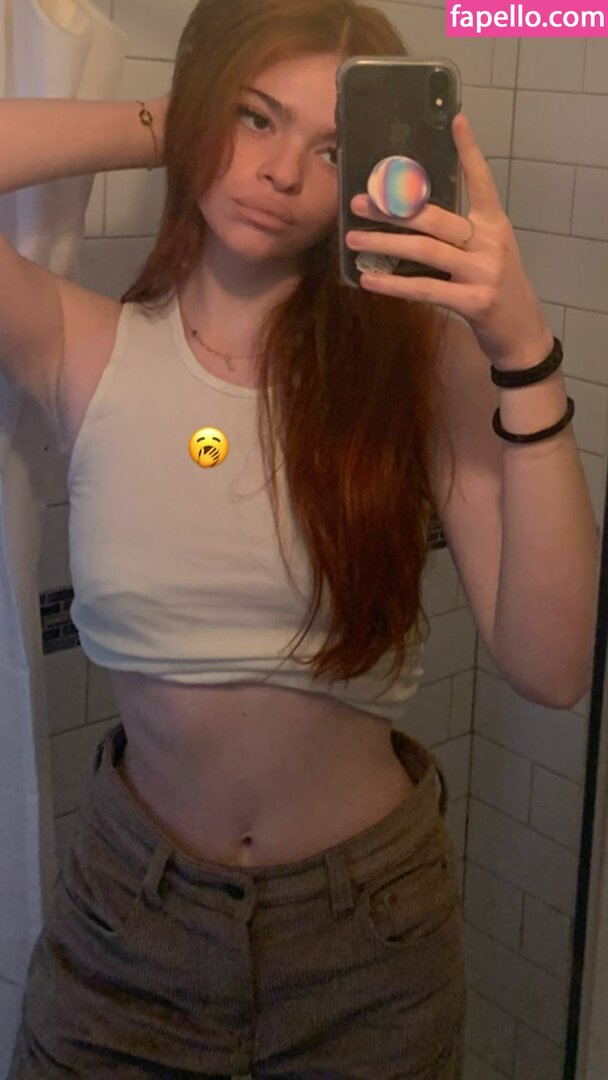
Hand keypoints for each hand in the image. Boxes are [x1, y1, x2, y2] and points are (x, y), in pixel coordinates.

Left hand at [345, 113, 552, 369]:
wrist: (522, 334)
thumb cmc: (495, 289)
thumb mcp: (486, 253)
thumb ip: (460, 234)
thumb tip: (410, 217)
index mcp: (494, 225)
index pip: (482, 181)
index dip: (469, 151)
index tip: (456, 120)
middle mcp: (490, 242)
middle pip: (436, 218)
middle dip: (394, 208)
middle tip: (359, 201)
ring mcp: (484, 273)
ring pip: (426, 252)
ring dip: (384, 244)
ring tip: (353, 238)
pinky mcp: (474, 302)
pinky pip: (426, 289)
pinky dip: (394, 285)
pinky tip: (369, 280)